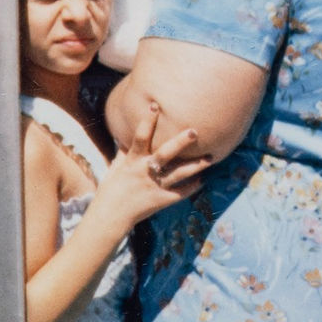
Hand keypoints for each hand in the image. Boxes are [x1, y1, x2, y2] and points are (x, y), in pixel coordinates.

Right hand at [100, 102, 208, 227]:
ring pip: (178, 174)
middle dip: (180, 142)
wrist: (110, 216)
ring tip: (211, 158)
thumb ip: (124, 153)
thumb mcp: (115, 168)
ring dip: (195, 166)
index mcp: (132, 161)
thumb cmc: (111, 190)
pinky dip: (192, 187)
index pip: (140, 137)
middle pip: (165, 154)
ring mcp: (154, 186)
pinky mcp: (161, 200)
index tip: (155, 105)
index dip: (147, 121)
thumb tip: (126, 138)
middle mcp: (145, 171)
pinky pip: (180, 193)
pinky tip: (203, 180)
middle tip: (194, 131)